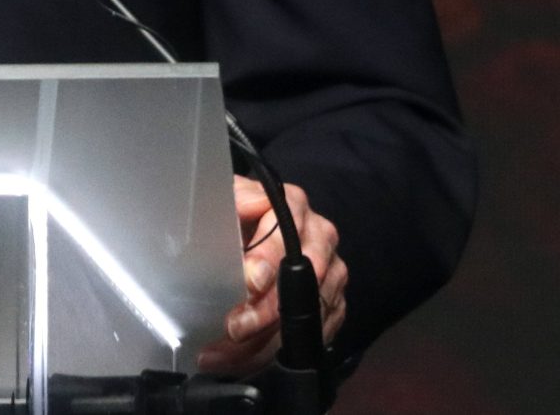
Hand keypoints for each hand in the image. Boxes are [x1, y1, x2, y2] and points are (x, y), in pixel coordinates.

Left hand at [194, 177, 345, 376]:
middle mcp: (320, 237)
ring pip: (306, 314)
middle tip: (233, 329)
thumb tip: (252, 203)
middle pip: (301, 280)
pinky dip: (277, 353)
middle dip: (265, 311)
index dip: (268, 259)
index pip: (286, 234)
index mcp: (293, 206)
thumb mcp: (230, 199)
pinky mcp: (334, 303)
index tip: (250, 283)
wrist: (256, 233)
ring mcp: (331, 272)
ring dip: (265, 340)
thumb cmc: (237, 215)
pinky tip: (243, 360)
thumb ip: (236, 199)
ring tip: (224, 353)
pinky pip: (313, 335)